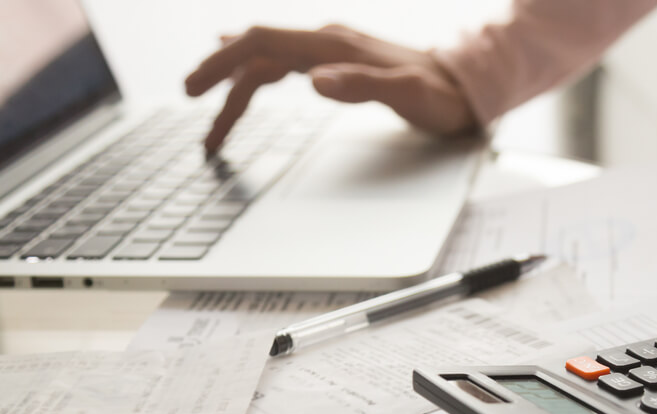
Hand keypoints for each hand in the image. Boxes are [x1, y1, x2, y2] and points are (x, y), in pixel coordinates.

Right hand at [185, 24, 476, 153]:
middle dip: (217, 77)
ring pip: (267, 62)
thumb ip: (362, 85)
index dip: (222, 62)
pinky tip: (242, 78)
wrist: (465, 87)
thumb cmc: (440, 95)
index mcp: (333, 45)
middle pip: (255, 50)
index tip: (192, 89)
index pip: (261, 43)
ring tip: (213, 125)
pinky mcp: (336, 63)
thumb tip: (316, 82)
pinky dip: (256, 77)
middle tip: (189, 108)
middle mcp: (326, 41)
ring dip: (235, 89)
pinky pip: (284, 65)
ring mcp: (330, 51)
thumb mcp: (407, 94)